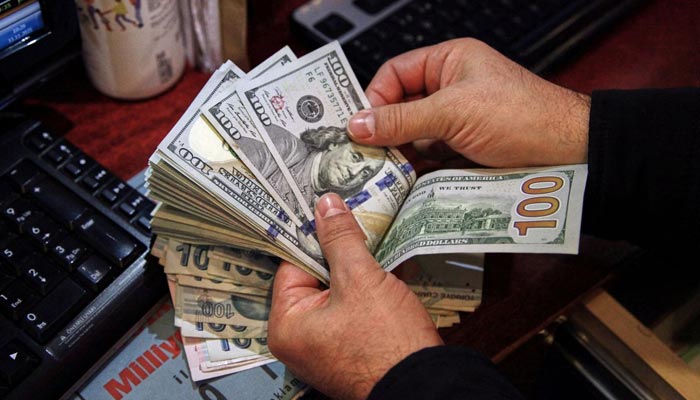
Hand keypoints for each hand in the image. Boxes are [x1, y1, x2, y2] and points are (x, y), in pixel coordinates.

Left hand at [268, 193, 442, 399]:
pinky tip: (384, 274)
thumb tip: (326, 205)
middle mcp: (300, 340)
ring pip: (337, 292)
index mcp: (287, 326)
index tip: (328, 211)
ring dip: (356, 271)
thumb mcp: (361, 279)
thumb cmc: (387, 343)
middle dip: (338, 253)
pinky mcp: (351, 348)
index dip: (314, 236)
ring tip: (372, 246)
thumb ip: (340, 239)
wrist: (427, 386)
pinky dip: (366, 291)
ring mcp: (326, 347)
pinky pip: (352, 309)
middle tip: (354, 223)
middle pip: (314, 278)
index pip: (292, 265)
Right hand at [347, 38, 590, 166]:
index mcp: (449, 62)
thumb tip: (359, 124)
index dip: (375, 96)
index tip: (359, 124)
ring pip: (414, 135)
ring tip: (381, 170)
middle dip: (383, 129)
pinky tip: (404, 180)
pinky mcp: (464, 149)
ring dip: (399, 152)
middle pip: (401, 106)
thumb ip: (403, 118)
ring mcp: (457, 120)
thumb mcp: (453, 111)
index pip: (396, 73)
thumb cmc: (522, 115)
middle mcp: (450, 88)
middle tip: (363, 152)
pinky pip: (430, 156)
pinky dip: (416, 168)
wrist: (566, 153)